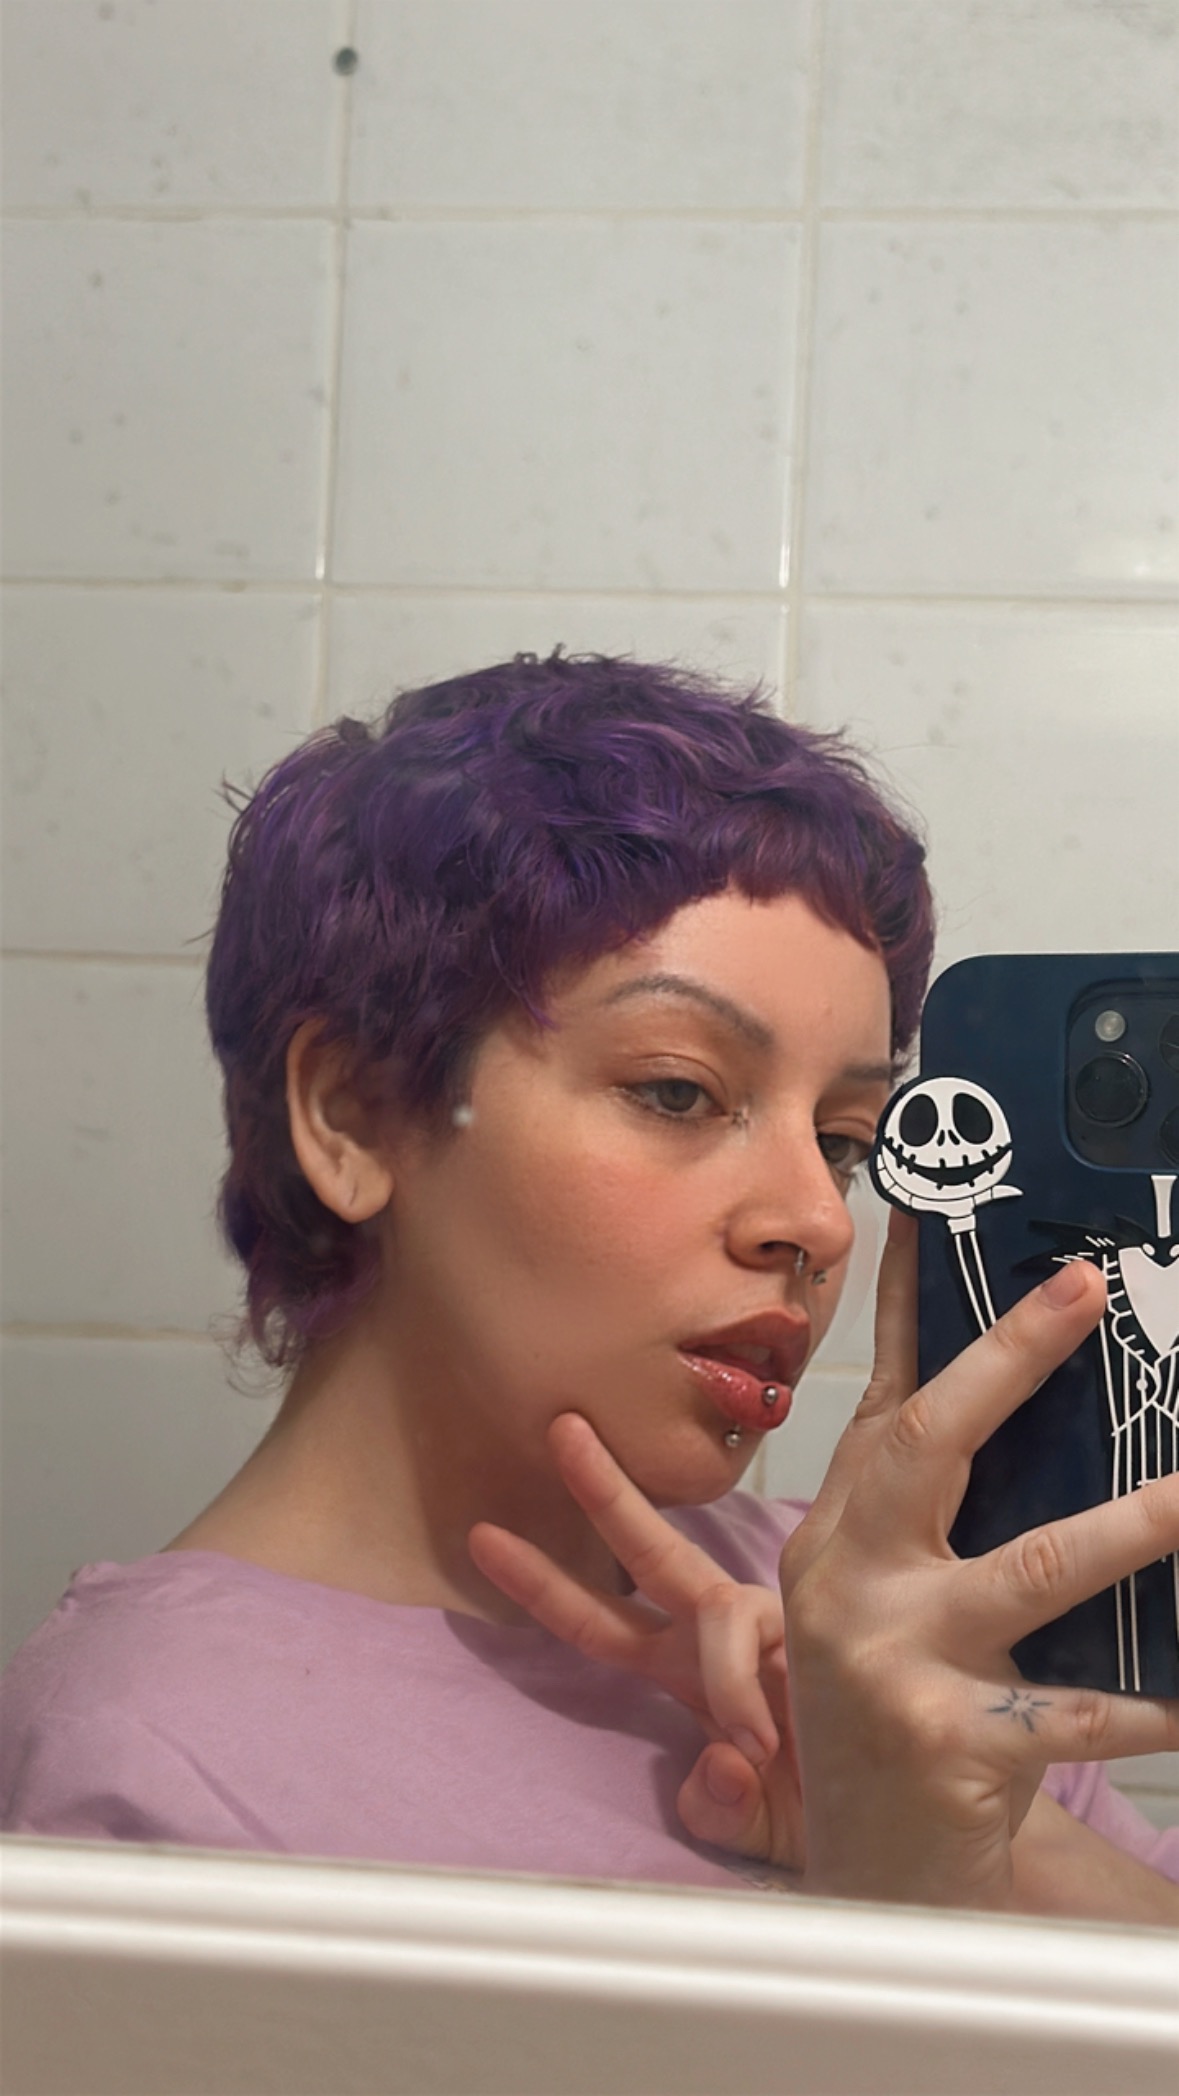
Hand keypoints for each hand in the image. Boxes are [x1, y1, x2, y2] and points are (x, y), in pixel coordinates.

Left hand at [468, 1415, 806, 1870]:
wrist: (920, 1811)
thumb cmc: (832, 1807)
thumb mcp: (756, 1824)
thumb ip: (718, 1808)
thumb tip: (714, 1763)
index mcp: (688, 1666)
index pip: (600, 1620)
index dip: (541, 1583)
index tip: (481, 1538)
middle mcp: (722, 1630)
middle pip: (647, 1552)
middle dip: (603, 1490)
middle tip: (560, 1427)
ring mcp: (774, 1624)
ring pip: (717, 1605)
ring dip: (722, 1670)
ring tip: (756, 1741)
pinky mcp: (826, 1626)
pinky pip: (769, 1641)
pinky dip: (757, 1690)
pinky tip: (776, 1738)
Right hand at [775, 1211, 1178, 1910]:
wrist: (872, 1871)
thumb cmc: (895, 1708)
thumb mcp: (886, 1597)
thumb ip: (933, 1511)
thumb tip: (1047, 1414)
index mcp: (837, 1534)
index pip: (882, 1401)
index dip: (906, 1309)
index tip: (929, 1219)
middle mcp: (847, 1580)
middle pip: (930, 1446)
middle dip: (1008, 1358)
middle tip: (1082, 1286)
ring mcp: (889, 1658)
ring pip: (1026, 1568)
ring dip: (1126, 1527)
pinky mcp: (947, 1739)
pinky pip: (1073, 1708)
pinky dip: (1147, 1703)